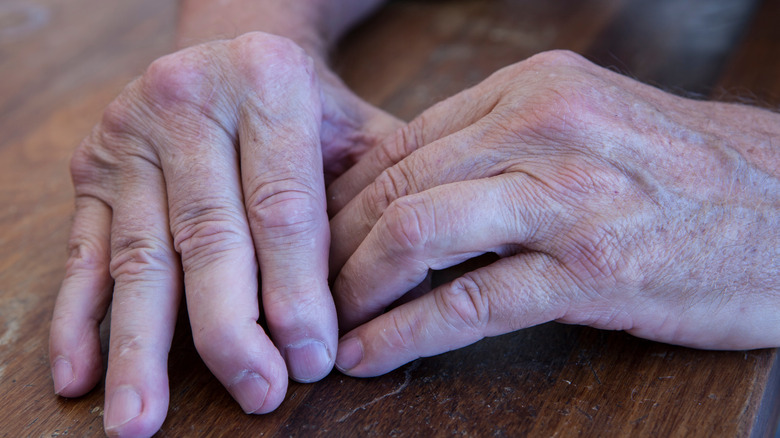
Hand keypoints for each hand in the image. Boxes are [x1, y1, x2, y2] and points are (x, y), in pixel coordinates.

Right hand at [49, 32, 398, 435]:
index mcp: (267, 81)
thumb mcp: (356, 128)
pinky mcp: (91, 168)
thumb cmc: (306, 106)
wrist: (233, 47)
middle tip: (257, 394)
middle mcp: (187, 98)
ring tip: (141, 422)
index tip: (311, 361)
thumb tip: (402, 296)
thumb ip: (384, 196)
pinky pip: (82, 252)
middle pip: (208, 238)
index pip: (282, 208)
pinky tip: (81, 376)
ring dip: (141, 347)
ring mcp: (128, 134)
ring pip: (139, 256)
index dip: (297, 292)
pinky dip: (79, 318)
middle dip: (232, 331)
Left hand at [328, 50, 779, 376]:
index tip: (311, 240)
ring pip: (417, 233)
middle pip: (396, 186)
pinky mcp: (589, 268)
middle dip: (332, 246)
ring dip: (356, 286)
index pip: (401, 144)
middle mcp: (541, 128)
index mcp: (531, 90)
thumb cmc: (681, 173)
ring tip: (326, 324)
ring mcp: (565, 197)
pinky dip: (406, 331)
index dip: (341, 199)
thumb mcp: (584, 129)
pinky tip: (371, 354)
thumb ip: (498, 148)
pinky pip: (470, 300)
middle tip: (301, 287)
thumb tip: (412, 186)